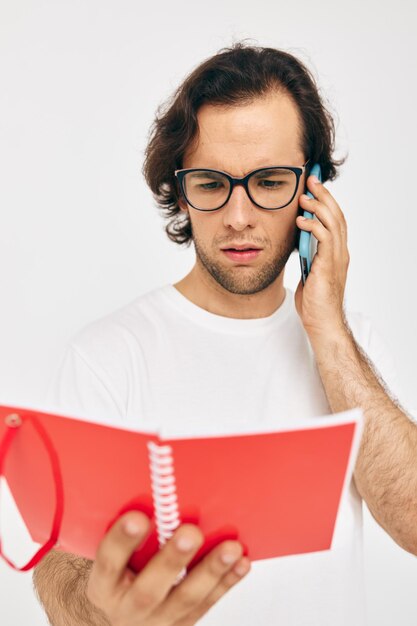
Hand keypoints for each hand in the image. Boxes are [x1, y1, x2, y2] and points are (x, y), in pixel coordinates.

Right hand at [86, 511, 250, 625]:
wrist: (124, 617)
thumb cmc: (120, 573)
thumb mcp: (112, 558)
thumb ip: (125, 532)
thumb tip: (151, 487)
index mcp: (104, 585)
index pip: (108, 562)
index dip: (122, 540)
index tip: (138, 516)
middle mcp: (128, 607)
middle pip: (149, 588)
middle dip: (172, 559)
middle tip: (191, 532)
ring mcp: (158, 619)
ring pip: (186, 598)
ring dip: (211, 571)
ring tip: (231, 548)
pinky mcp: (183, 623)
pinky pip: (208, 603)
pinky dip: (227, 582)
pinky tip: (241, 563)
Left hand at [294, 174, 349, 339]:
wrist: (322, 324)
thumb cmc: (314, 303)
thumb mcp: (309, 274)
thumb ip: (308, 258)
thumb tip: (297, 245)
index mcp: (336, 254)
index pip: (335, 221)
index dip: (326, 202)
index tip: (314, 187)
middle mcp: (340, 253)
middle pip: (336, 216)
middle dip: (324, 196)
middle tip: (311, 181)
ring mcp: (336, 260)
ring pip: (332, 224)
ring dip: (318, 207)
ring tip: (304, 197)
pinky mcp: (328, 267)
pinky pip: (324, 240)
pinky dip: (313, 227)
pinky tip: (300, 220)